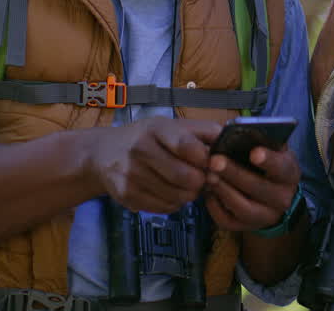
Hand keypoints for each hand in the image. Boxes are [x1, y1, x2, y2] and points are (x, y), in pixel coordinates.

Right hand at [91, 117, 220, 213]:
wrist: (103, 154)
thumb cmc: (146, 138)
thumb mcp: (170, 125)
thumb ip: (201, 131)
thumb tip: (230, 139)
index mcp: (156, 129)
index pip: (188, 146)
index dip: (206, 159)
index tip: (211, 162)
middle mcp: (140, 150)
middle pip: (186, 177)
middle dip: (200, 181)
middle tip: (201, 178)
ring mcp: (131, 175)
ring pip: (178, 197)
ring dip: (189, 195)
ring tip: (186, 185)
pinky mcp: (126, 196)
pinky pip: (164, 208)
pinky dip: (174, 204)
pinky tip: (169, 192)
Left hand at [205, 145, 300, 232]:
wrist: (274, 197)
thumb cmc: (269, 166)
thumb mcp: (274, 151)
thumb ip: (264, 142)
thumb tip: (245, 131)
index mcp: (289, 174)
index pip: (282, 168)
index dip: (269, 161)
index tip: (254, 152)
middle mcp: (282, 199)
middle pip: (258, 188)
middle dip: (234, 173)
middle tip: (214, 160)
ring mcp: (265, 216)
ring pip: (243, 208)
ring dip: (223, 191)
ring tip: (208, 175)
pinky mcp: (247, 227)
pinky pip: (228, 221)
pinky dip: (215, 207)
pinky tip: (208, 192)